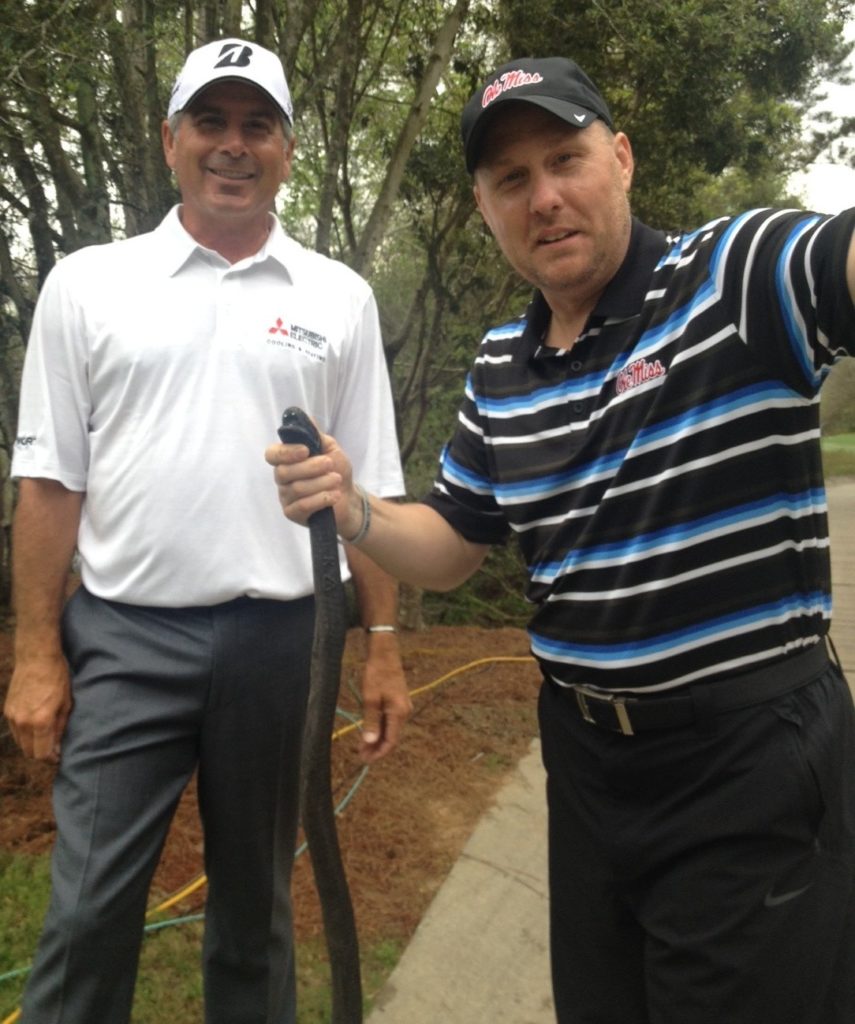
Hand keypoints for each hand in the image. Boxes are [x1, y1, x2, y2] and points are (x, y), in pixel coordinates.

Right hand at [4, 654, 71, 761]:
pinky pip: (15, 731)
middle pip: (29, 752)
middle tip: (53, 748)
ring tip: (45, 737)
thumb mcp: (66, 704)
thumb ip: (60, 728)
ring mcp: (12, 717)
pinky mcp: (7, 710)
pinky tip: (35, 726)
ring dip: (32, 744)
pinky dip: (24, 734)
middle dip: (41, 753)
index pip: (41, 754)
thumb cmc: (57, 678)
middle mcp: (23, 722)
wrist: (37, 658)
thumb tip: (57, 747)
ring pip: (20, 743)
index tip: (58, 756)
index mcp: (41, 722)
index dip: (50, 758)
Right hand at [265, 431, 363, 537]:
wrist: (349, 497)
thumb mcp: (330, 449)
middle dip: (310, 467)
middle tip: (330, 464)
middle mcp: (282, 478)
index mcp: (286, 459)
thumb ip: (316, 435)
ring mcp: (285, 497)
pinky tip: (334, 495)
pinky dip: (320, 499)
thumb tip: (306, 417)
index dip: (286, 452)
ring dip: (320, 483)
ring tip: (337, 480)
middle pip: (284, 472)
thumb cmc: (336, 471)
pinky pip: (301, 506)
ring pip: (296, 489)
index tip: (306, 450)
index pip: (272, 454)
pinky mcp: (293, 513)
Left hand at [358, 633, 411, 762]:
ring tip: (362, 746)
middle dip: (376, 747)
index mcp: (399, 712)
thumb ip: (370, 721)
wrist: (384, 653)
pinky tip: (368, 730)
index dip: (378, 753)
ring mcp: (402, 706)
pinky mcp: (397, 701)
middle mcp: (404, 712)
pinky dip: (379, 728)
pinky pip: (389, 720)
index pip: (391, 741)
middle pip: (391, 736)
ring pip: (390, 729)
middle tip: (360, 755)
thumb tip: (369, 742)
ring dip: (377, 738)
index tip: (365, 760)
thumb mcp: (370, 698)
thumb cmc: (376, 673)